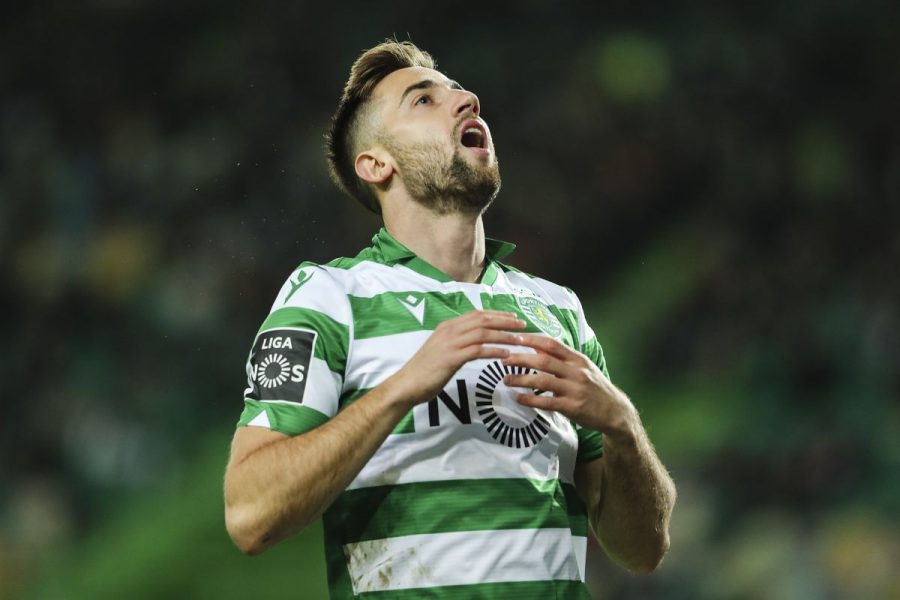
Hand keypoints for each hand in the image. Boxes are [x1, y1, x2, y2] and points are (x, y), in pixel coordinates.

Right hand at [388, 311, 526, 406]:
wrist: (407, 384)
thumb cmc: (425, 370)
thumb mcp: (441, 349)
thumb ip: (457, 342)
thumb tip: (474, 341)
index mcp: (447, 326)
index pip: (477, 314)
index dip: (497, 314)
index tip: (513, 317)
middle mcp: (449, 330)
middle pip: (483, 320)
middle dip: (506, 321)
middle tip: (523, 325)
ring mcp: (450, 343)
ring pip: (483, 333)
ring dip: (504, 335)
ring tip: (520, 340)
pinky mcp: (451, 358)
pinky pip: (478, 350)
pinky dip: (494, 350)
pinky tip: (506, 355)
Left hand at [502, 333, 637, 440]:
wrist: (615, 411)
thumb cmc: (594, 387)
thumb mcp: (583, 367)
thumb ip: (562, 357)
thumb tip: (536, 345)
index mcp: (578, 359)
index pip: (552, 344)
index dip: (532, 339)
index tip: (514, 338)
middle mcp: (577, 372)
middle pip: (544, 360)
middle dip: (521, 358)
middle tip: (503, 359)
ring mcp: (575, 390)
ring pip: (543, 381)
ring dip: (521, 379)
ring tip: (506, 379)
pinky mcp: (573, 407)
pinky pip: (547, 402)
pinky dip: (530, 400)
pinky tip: (518, 398)